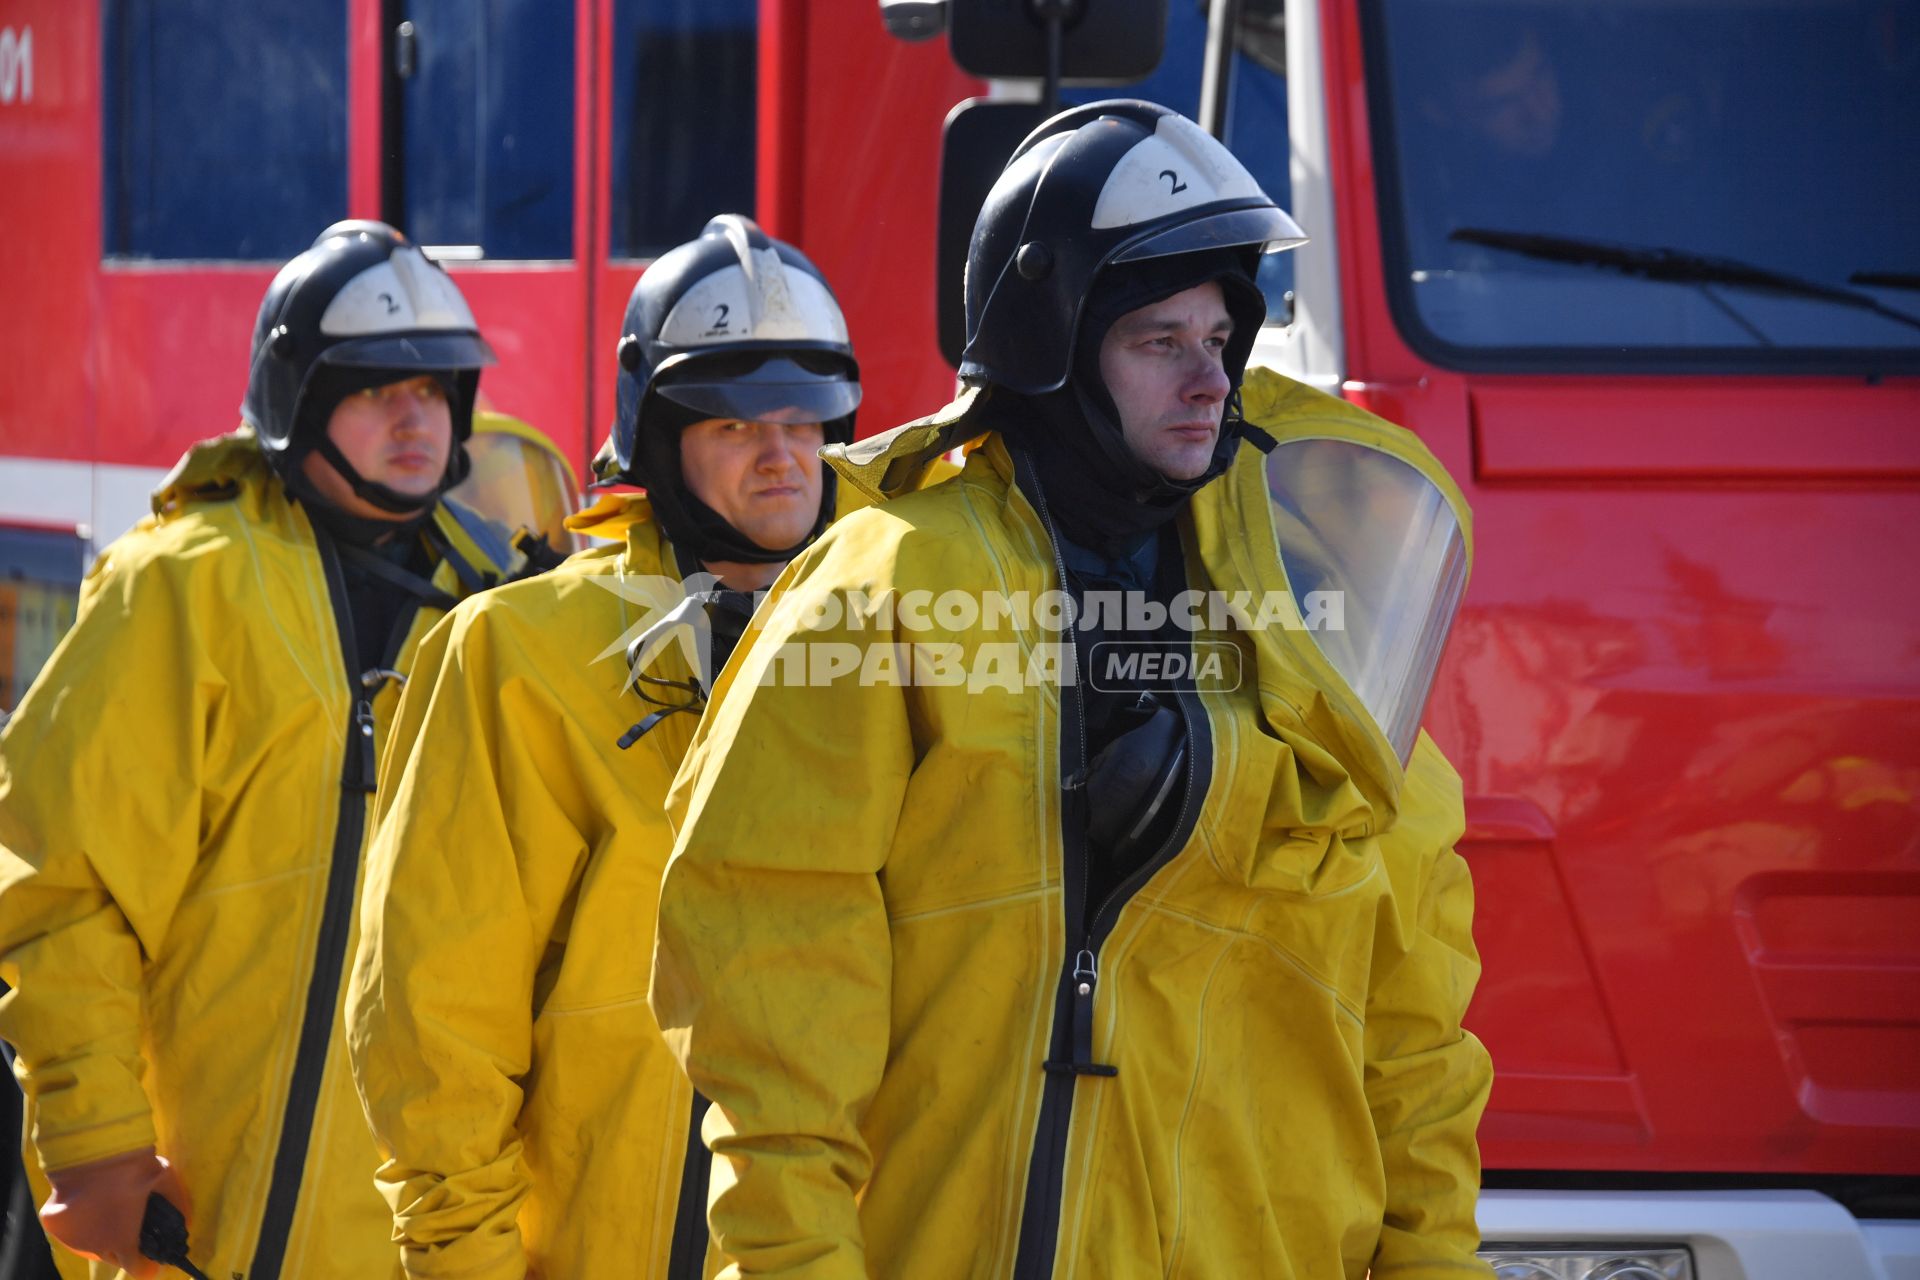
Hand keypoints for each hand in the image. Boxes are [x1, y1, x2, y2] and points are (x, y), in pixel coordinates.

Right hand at [39, 1147, 190, 1278]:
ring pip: (89, 1244)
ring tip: (109, 1211)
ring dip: (99, 1234)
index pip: (138, 1270)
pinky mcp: (53, 1224)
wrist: (95, 1152)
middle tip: (128, 1224)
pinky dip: (77, 1220)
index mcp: (124, 1243)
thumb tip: (188, 1223)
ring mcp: (72, 1237)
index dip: (147, 1264)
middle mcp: (96, 1247)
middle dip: (123, 1246)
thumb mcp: (166, 1182)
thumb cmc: (134, 1168)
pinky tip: (87, 1205)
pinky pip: (68, 1228)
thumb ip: (177, 1206)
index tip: (151, 1258)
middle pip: (113, 1257)